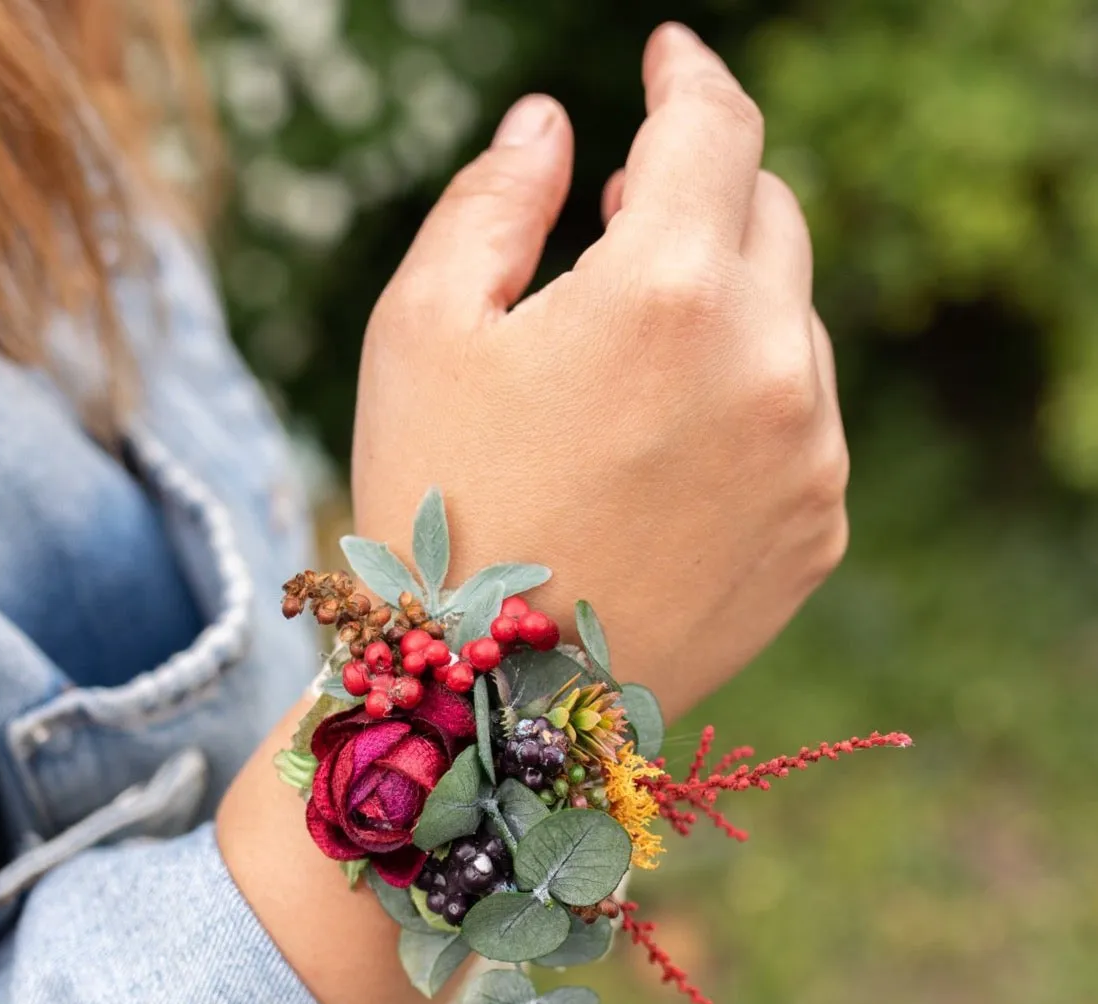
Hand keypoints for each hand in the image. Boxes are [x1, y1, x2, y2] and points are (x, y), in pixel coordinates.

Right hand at [352, 23, 846, 718]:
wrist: (488, 704)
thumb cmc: (433, 508)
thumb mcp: (419, 333)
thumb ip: (494, 199)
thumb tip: (552, 123)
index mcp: (664, 290)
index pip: (714, 127)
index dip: (687, 75)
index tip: (667, 60)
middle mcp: (768, 363)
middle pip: (767, 216)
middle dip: (699, 198)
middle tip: (622, 217)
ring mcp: (808, 455)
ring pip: (791, 321)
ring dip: (723, 308)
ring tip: (625, 369)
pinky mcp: (817, 530)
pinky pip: (802, 421)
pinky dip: (748, 401)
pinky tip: (664, 455)